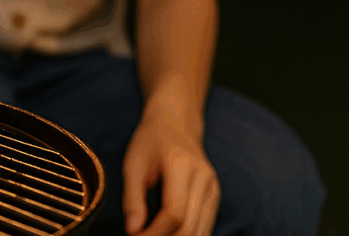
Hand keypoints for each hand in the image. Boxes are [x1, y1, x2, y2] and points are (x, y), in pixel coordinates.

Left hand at [123, 97, 219, 235]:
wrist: (176, 122)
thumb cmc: (151, 140)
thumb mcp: (133, 163)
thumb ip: (132, 197)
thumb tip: (132, 231)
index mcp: (182, 166)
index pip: (174, 213)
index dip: (154, 232)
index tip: (134, 235)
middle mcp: (204, 178)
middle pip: (189, 227)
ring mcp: (214, 188)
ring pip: (201, 231)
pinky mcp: (215, 196)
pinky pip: (205, 226)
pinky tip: (168, 234)